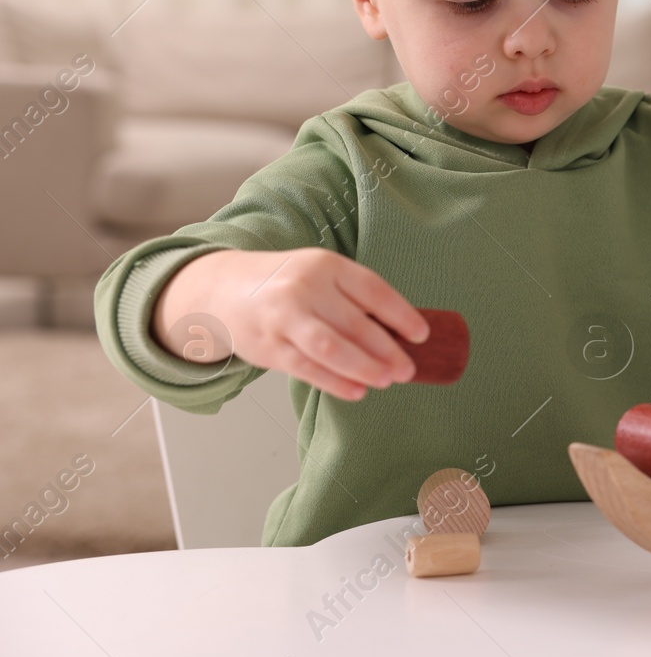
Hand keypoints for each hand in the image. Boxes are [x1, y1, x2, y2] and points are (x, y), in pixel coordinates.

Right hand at [151, 247, 431, 401]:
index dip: (401, 315)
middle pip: (356, 324)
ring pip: (332, 349)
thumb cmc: (286, 285)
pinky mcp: (269, 346)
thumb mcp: (319, 276)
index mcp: (326, 265)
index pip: (374, 291)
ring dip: (365, 368)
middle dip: (387, 350)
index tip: (421, 335)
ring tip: (386, 381)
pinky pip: (308, 369)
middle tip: (408, 369)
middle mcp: (305, 288)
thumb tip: (398, 335)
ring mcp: (284, 318)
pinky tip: (357, 391)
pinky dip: (336, 382)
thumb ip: (351, 299)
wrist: (223, 289)